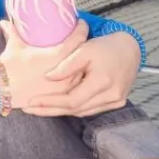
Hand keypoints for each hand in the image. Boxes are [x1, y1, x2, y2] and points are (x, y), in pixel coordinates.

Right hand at [0, 19, 88, 109]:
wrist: (0, 89)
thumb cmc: (9, 66)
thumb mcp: (13, 45)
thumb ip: (13, 30)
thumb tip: (5, 21)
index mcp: (57, 54)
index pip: (79, 37)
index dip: (81, 28)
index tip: (79, 24)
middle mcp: (65, 69)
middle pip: (83, 54)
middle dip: (81, 46)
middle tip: (76, 41)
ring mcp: (64, 85)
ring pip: (81, 70)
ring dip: (80, 63)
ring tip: (75, 59)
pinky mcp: (60, 97)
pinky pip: (74, 86)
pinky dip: (73, 79)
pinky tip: (70, 76)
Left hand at [22, 31, 141, 117]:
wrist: (130, 49)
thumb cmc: (105, 47)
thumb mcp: (84, 49)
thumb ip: (66, 65)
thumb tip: (47, 77)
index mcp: (103, 82)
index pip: (71, 100)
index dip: (50, 103)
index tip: (31, 102)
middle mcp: (111, 96)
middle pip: (75, 110)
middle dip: (50, 110)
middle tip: (29, 109)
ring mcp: (115, 101)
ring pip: (82, 112)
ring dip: (60, 111)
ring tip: (39, 109)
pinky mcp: (116, 102)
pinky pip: (90, 110)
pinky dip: (74, 109)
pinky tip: (58, 107)